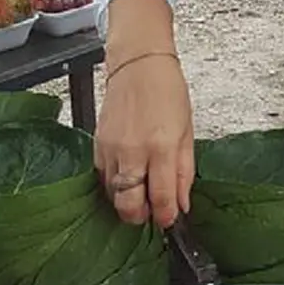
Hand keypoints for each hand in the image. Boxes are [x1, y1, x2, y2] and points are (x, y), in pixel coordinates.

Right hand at [95, 53, 194, 227]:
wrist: (138, 65)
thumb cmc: (167, 92)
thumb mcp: (186, 133)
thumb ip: (184, 172)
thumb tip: (182, 203)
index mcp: (161, 147)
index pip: (161, 199)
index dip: (166, 217)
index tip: (170, 219)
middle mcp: (133, 151)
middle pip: (128, 206)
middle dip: (141, 216)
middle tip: (153, 211)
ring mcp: (111, 150)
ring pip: (113, 196)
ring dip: (128, 200)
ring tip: (143, 189)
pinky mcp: (97, 146)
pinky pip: (103, 178)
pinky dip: (116, 184)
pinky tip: (129, 173)